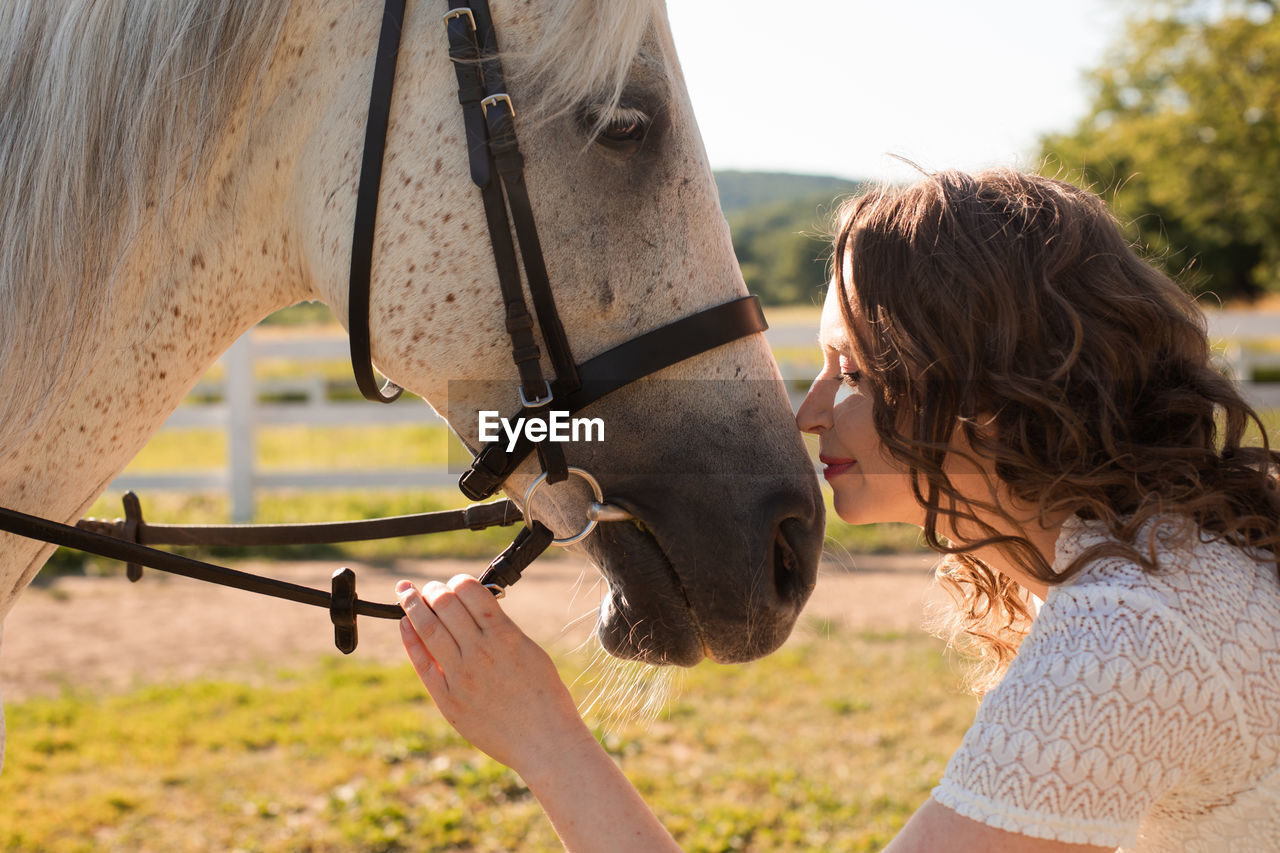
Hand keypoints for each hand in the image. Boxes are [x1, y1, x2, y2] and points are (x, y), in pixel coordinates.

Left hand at [396, 575, 591, 773]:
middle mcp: (481, 651)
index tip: (455, 583)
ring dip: (413, 605)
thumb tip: (477, 610)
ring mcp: (461, 676)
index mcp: (506, 636)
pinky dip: (410, 639)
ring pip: (428, 628)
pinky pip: (422, 662)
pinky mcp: (448, 699)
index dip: (459, 581)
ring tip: (405, 593)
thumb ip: (503, 631)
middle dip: (434, 590)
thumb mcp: (531, 652)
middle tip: (429, 588)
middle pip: (446, 605)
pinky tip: (403, 624)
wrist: (544, 742)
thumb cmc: (545, 697)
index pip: (471, 592)